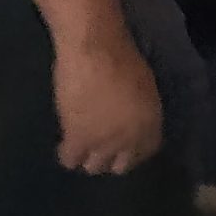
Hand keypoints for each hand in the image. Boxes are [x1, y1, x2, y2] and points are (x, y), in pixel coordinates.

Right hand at [52, 34, 162, 175]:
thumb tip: (129, 119)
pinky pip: (70, 160)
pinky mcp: (78, 139)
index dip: (131, 152)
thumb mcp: (143, 86)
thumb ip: (138, 109)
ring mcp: (105, 142)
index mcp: (151, 122)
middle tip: (99, 146)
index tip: (122, 148)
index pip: (144, 152)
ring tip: (81, 146)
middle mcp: (131, 138)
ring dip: (88, 156)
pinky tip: (64, 144)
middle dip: (110, 159)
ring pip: (94, 167)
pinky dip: (66, 153)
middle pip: (120, 166)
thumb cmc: (121, 55)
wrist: (96, 48)